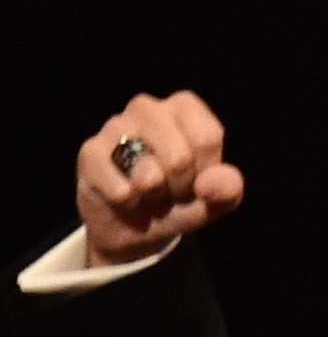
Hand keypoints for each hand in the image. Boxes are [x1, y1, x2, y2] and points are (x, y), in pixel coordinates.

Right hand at [76, 90, 243, 265]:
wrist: (135, 229)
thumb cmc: (178, 201)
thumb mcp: (215, 200)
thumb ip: (228, 189)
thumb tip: (208, 184)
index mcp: (183, 108)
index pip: (208, 137)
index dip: (207, 171)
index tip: (198, 178)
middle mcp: (147, 108)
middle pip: (180, 157)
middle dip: (180, 187)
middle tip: (170, 189)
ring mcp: (114, 126)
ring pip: (148, 173)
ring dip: (153, 195)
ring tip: (148, 191)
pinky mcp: (90, 152)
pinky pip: (122, 190)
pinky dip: (129, 204)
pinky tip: (124, 197)